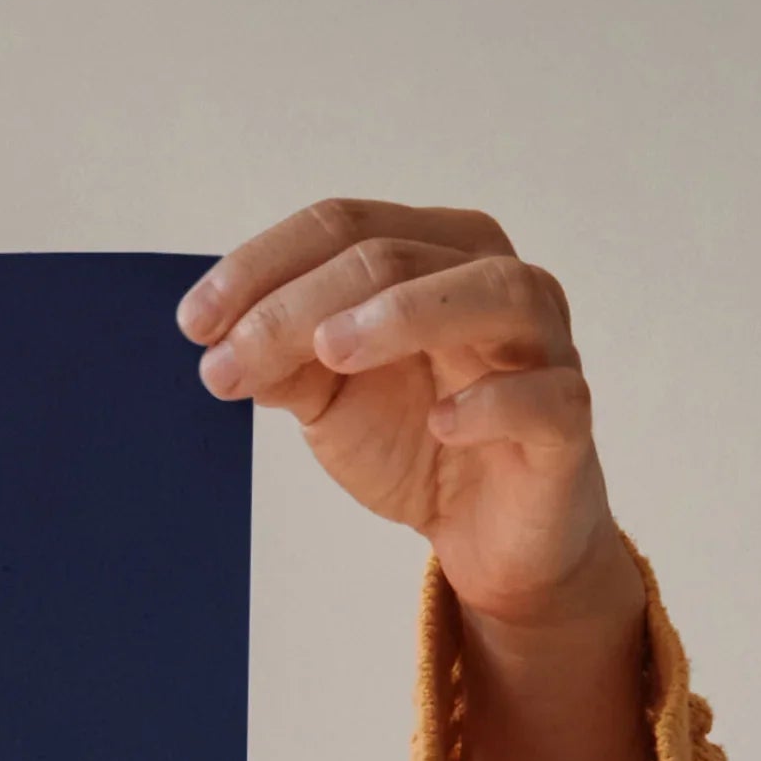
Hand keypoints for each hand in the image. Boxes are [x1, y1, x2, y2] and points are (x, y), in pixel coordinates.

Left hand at [184, 199, 667, 760]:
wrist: (487, 533)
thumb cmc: (417, 439)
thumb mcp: (330, 398)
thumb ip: (284, 361)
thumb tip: (222, 342)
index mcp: (434, 254)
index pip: (345, 226)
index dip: (264, 266)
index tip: (194, 322)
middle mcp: (494, 280)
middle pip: (396, 256)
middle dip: (300, 304)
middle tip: (231, 358)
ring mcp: (542, 346)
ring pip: (491, 293)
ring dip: (405, 314)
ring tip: (331, 351)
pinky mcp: (566, 421)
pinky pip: (544, 396)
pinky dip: (493, 402)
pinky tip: (442, 422)